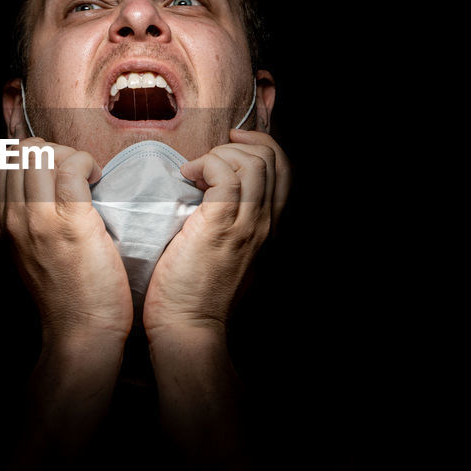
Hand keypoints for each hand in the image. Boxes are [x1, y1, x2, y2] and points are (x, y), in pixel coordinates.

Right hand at [0, 138, 133, 345]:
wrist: (80, 331)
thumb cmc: (67, 295)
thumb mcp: (31, 255)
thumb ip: (29, 223)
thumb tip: (44, 190)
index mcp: (4, 223)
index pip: (4, 161)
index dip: (34, 153)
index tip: (58, 170)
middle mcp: (15, 218)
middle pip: (21, 150)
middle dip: (52, 148)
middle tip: (75, 171)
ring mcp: (40, 220)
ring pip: (42, 153)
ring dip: (69, 153)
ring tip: (87, 176)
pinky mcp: (71, 223)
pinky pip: (71, 167)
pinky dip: (86, 162)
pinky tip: (98, 178)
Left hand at [142, 129, 289, 341]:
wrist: (187, 326)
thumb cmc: (195, 293)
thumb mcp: (225, 256)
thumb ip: (230, 226)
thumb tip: (210, 194)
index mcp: (267, 229)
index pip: (283, 171)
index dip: (261, 146)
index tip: (231, 144)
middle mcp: (264, 224)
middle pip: (272, 160)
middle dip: (241, 144)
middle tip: (211, 154)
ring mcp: (246, 225)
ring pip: (254, 163)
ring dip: (221, 155)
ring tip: (195, 171)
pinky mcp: (220, 225)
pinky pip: (224, 174)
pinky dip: (205, 164)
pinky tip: (186, 177)